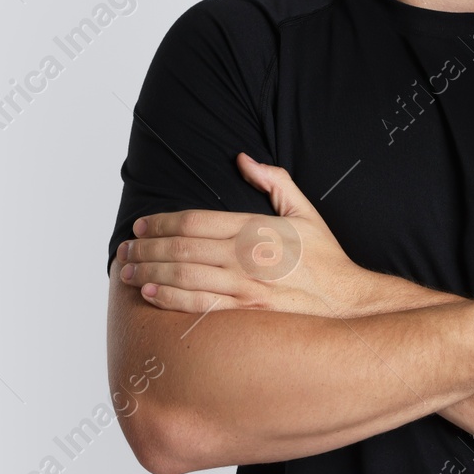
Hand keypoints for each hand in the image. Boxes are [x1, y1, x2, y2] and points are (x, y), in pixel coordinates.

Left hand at [116, 153, 378, 317]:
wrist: (348, 303)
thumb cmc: (326, 259)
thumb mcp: (306, 211)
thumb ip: (274, 182)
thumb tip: (243, 159)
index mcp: (257, 228)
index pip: (195, 221)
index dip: (162, 222)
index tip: (141, 224)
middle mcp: (247, 256)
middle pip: (182, 248)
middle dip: (146, 247)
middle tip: (125, 248)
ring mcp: (245, 287)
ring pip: (183, 276)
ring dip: (149, 272)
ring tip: (126, 270)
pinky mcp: (246, 313)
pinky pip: (199, 305)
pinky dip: (170, 298)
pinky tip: (150, 293)